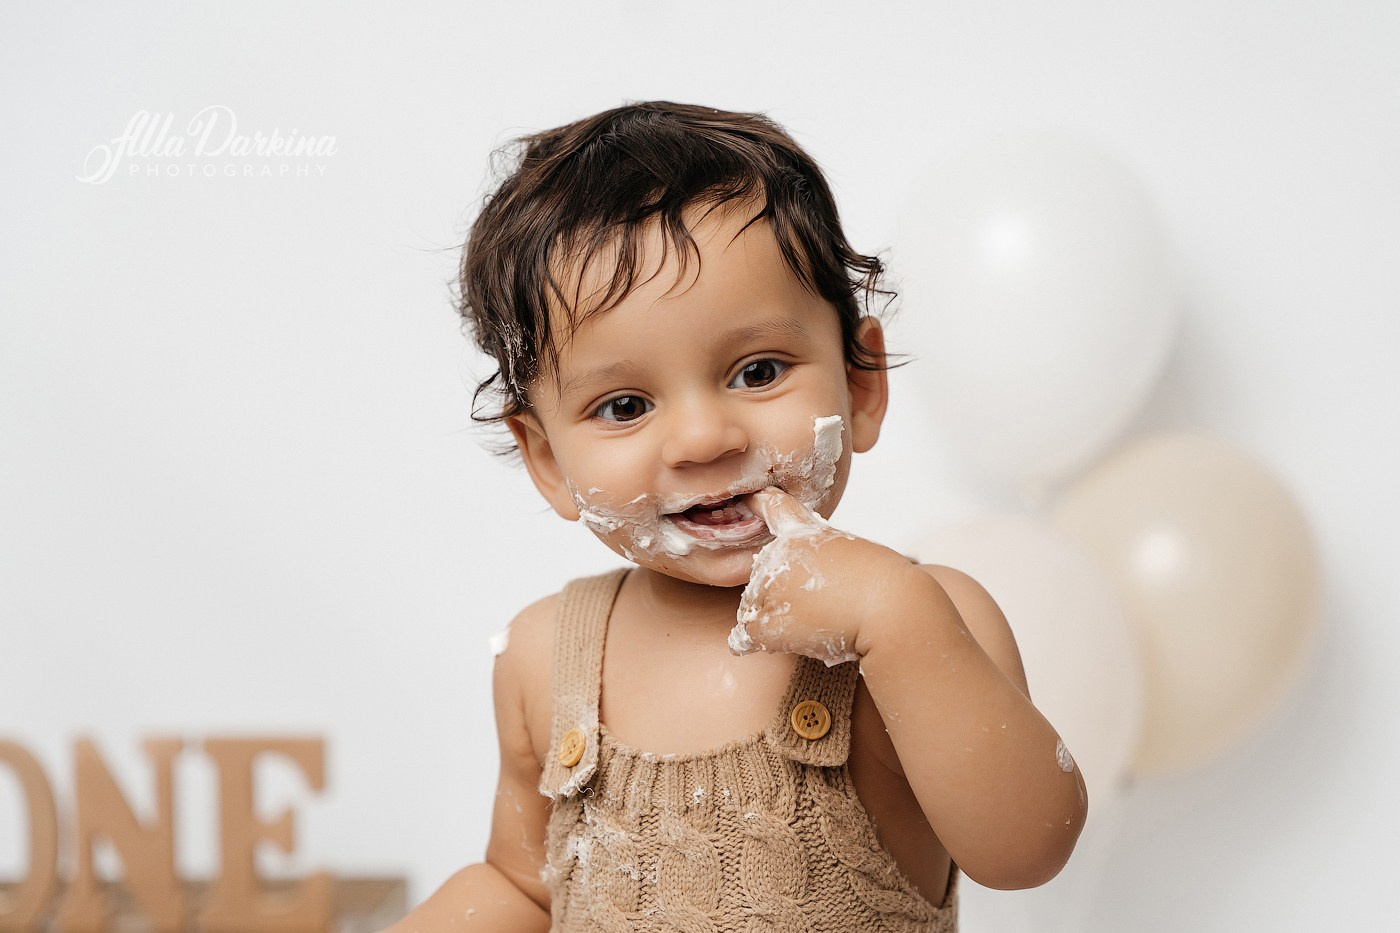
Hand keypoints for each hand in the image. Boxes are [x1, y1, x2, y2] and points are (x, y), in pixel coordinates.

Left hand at [728, 487, 916, 664]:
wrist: (890, 611)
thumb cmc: (885, 587)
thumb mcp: (856, 554)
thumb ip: (823, 559)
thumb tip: (805, 585)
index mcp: (803, 533)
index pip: (775, 508)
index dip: (761, 504)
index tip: (752, 500)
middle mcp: (777, 554)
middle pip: (763, 577)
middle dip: (782, 594)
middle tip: (822, 606)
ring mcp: (767, 587)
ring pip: (754, 609)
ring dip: (776, 621)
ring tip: (816, 624)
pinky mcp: (764, 622)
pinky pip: (745, 637)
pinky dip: (759, 644)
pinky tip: (785, 642)